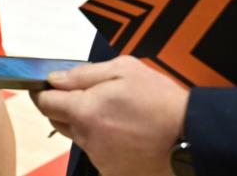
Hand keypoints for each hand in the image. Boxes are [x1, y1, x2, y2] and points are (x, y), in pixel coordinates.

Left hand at [32, 56, 187, 175]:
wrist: (193, 138)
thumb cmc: (161, 102)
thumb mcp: (123, 70)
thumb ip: (83, 74)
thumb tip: (55, 78)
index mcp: (85, 111)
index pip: (45, 103)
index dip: (42, 92)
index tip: (43, 87)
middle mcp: (87, 138)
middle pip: (57, 121)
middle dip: (63, 107)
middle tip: (86, 96)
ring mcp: (100, 158)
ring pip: (79, 137)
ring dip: (87, 125)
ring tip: (117, 115)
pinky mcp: (113, 172)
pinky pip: (98, 152)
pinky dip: (105, 142)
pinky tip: (127, 133)